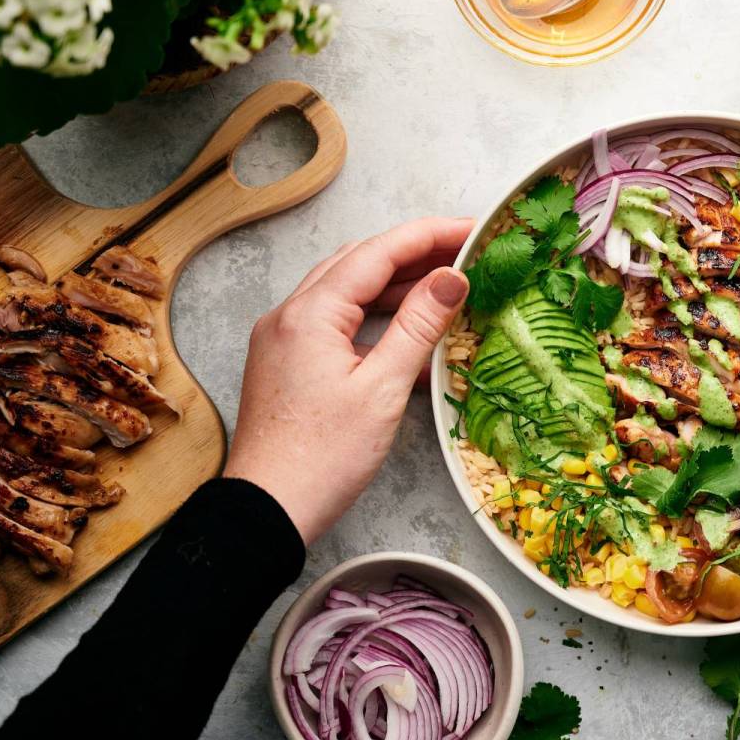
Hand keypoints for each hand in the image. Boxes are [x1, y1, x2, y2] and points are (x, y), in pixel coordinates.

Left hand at [223, 217, 474, 542]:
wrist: (266, 511)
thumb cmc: (322, 458)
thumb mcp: (383, 389)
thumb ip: (419, 326)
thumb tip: (452, 277)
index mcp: (309, 314)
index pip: (377, 253)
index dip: (430, 235)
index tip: (473, 228)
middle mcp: (288, 315)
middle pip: (358, 262)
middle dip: (413, 251)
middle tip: (465, 251)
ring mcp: (283, 339)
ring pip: (345, 290)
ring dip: (394, 282)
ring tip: (445, 283)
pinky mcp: (286, 363)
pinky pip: (335, 321)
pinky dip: (374, 314)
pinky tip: (408, 329)